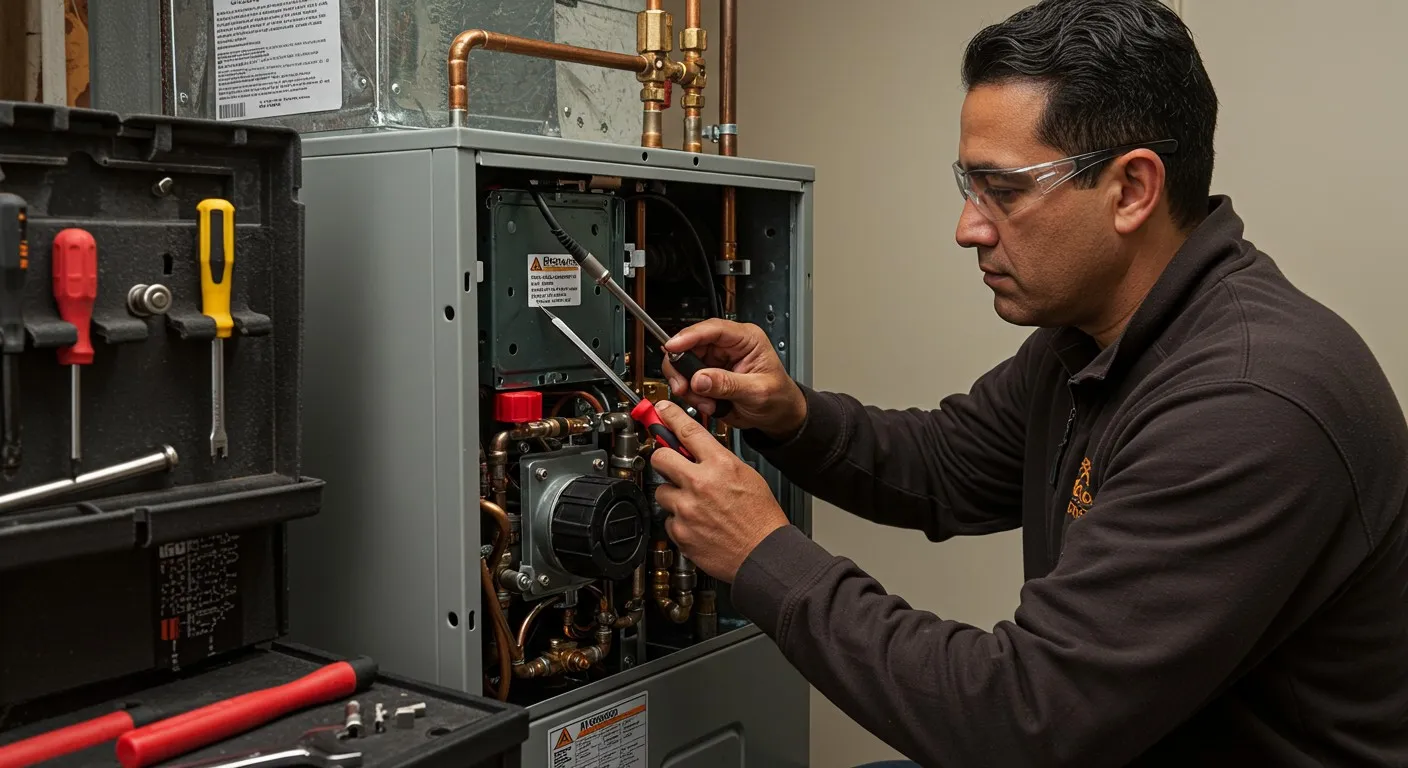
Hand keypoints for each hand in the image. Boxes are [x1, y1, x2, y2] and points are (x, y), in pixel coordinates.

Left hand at [649, 400, 789, 582]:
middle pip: (660, 457)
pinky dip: (680, 521)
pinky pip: (669, 519)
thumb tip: (700, 453)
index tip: (661, 411)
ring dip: (673, 496)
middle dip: (663, 459)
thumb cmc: (761, 518)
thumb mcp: (748, 476)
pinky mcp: (680, 531)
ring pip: (661, 491)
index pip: (688, 431)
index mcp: (720, 465)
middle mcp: (700, 484)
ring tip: (694, 505)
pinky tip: (698, 524)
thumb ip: (720, 461)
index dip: (670, 417)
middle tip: (669, 464)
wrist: (764, 554)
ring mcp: (687, 509)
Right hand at [662, 319, 806, 438]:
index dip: (689, 336)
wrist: (778, 415)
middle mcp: (728, 346)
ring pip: (684, 364)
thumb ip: (727, 384)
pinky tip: (708, 404)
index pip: (713, 329)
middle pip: (691, 344)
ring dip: (688, 386)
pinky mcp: (707, 376)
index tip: (672, 347)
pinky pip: (688, 382)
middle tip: (682, 386)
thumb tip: (699, 378)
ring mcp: (715, 361)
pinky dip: (692, 396)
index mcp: (746, 339)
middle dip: (682, 368)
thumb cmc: (778, 397)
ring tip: (706, 402)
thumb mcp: (757, 392)